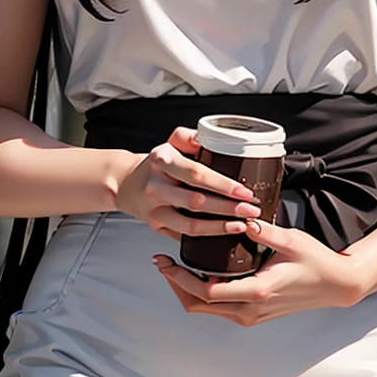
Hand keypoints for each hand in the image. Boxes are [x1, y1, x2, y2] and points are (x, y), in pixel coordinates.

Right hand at [112, 128, 261, 240]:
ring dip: (219, 227)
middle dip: (228, 209)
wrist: (126, 184)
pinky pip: (184, 236)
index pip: (196, 174)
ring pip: (190, 225)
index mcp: (162, 161)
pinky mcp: (156, 226)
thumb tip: (214, 138)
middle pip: (196, 202)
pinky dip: (206, 238)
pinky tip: (223, 234)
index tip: (244, 191)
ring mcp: (155, 210)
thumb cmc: (155, 166)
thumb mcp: (169, 144)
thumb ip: (189, 137)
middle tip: (251, 211)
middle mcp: (156, 187)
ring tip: (241, 225)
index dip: (223, 185)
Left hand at [151, 218, 369, 322]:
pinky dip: (204, 294)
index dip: (180, 279)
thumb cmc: (317, 262)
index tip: (166, 262)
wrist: (337, 285)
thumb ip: (264, 230)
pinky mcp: (255, 314)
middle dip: (176, 285)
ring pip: (207, 310)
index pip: (206, 291)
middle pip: (199, 305)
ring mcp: (252, 315)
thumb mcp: (291, 240)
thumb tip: (242, 217)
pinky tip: (200, 273)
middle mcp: (251, 309)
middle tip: (163, 264)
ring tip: (176, 266)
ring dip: (188, 290)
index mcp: (257, 291)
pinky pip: (220, 309)